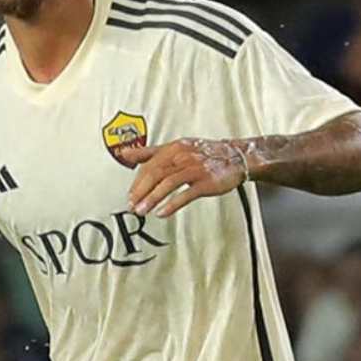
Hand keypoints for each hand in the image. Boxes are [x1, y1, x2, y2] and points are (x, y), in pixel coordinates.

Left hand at [125, 138, 248, 217]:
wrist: (235, 156)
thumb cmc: (203, 154)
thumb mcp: (175, 148)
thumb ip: (149, 152)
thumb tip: (125, 153)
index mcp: (172, 148)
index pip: (149, 165)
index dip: (136, 182)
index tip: (129, 196)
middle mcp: (182, 156)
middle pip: (155, 173)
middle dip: (140, 191)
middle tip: (132, 206)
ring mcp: (194, 169)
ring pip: (168, 183)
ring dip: (152, 199)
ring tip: (142, 211)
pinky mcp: (205, 182)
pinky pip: (186, 194)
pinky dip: (172, 204)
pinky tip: (162, 213)